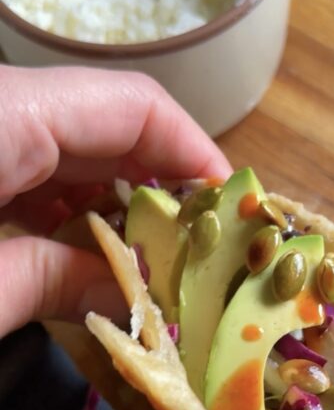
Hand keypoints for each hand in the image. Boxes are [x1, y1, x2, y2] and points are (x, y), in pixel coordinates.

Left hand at [0, 65, 230, 339]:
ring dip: (116, 207)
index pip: (133, 107)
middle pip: (104, 128)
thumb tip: (130, 302)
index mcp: (5, 114)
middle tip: (205, 256)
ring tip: (158, 268)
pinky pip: (27, 172)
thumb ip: (49, 286)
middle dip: (161, 190)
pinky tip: (91, 257)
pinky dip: (66, 213)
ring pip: (66, 152)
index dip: (196, 154)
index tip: (235, 214)